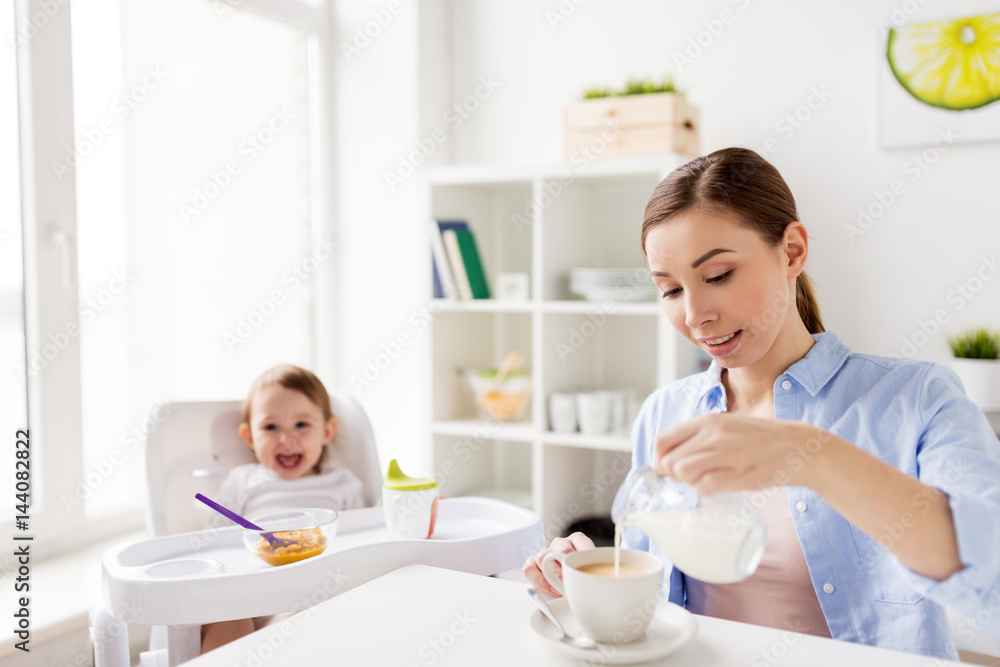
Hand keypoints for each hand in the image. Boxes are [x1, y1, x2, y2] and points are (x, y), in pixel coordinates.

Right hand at [521, 532, 595, 595]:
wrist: (567, 585)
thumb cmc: (583, 576)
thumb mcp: (593, 570)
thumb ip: (594, 566)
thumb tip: (596, 580)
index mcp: (577, 540)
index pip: (579, 540)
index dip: (584, 554)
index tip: (588, 569)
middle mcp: (560, 544)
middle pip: (560, 548)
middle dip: (566, 566)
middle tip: (572, 580)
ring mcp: (546, 553)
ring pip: (542, 557)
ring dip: (552, 574)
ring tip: (560, 587)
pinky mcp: (533, 564)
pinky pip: (529, 568)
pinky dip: (539, 580)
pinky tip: (550, 588)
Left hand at [654, 413, 822, 494]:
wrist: (797, 446)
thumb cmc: (759, 438)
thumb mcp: (725, 425)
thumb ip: (700, 436)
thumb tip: (671, 456)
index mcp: (706, 421)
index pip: (662, 441)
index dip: (660, 459)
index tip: (671, 469)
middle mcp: (712, 434)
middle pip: (668, 461)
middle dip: (672, 476)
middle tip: (689, 479)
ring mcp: (726, 454)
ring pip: (683, 473)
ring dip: (687, 483)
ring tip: (703, 482)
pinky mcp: (739, 474)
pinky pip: (704, 487)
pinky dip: (705, 491)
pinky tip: (717, 488)